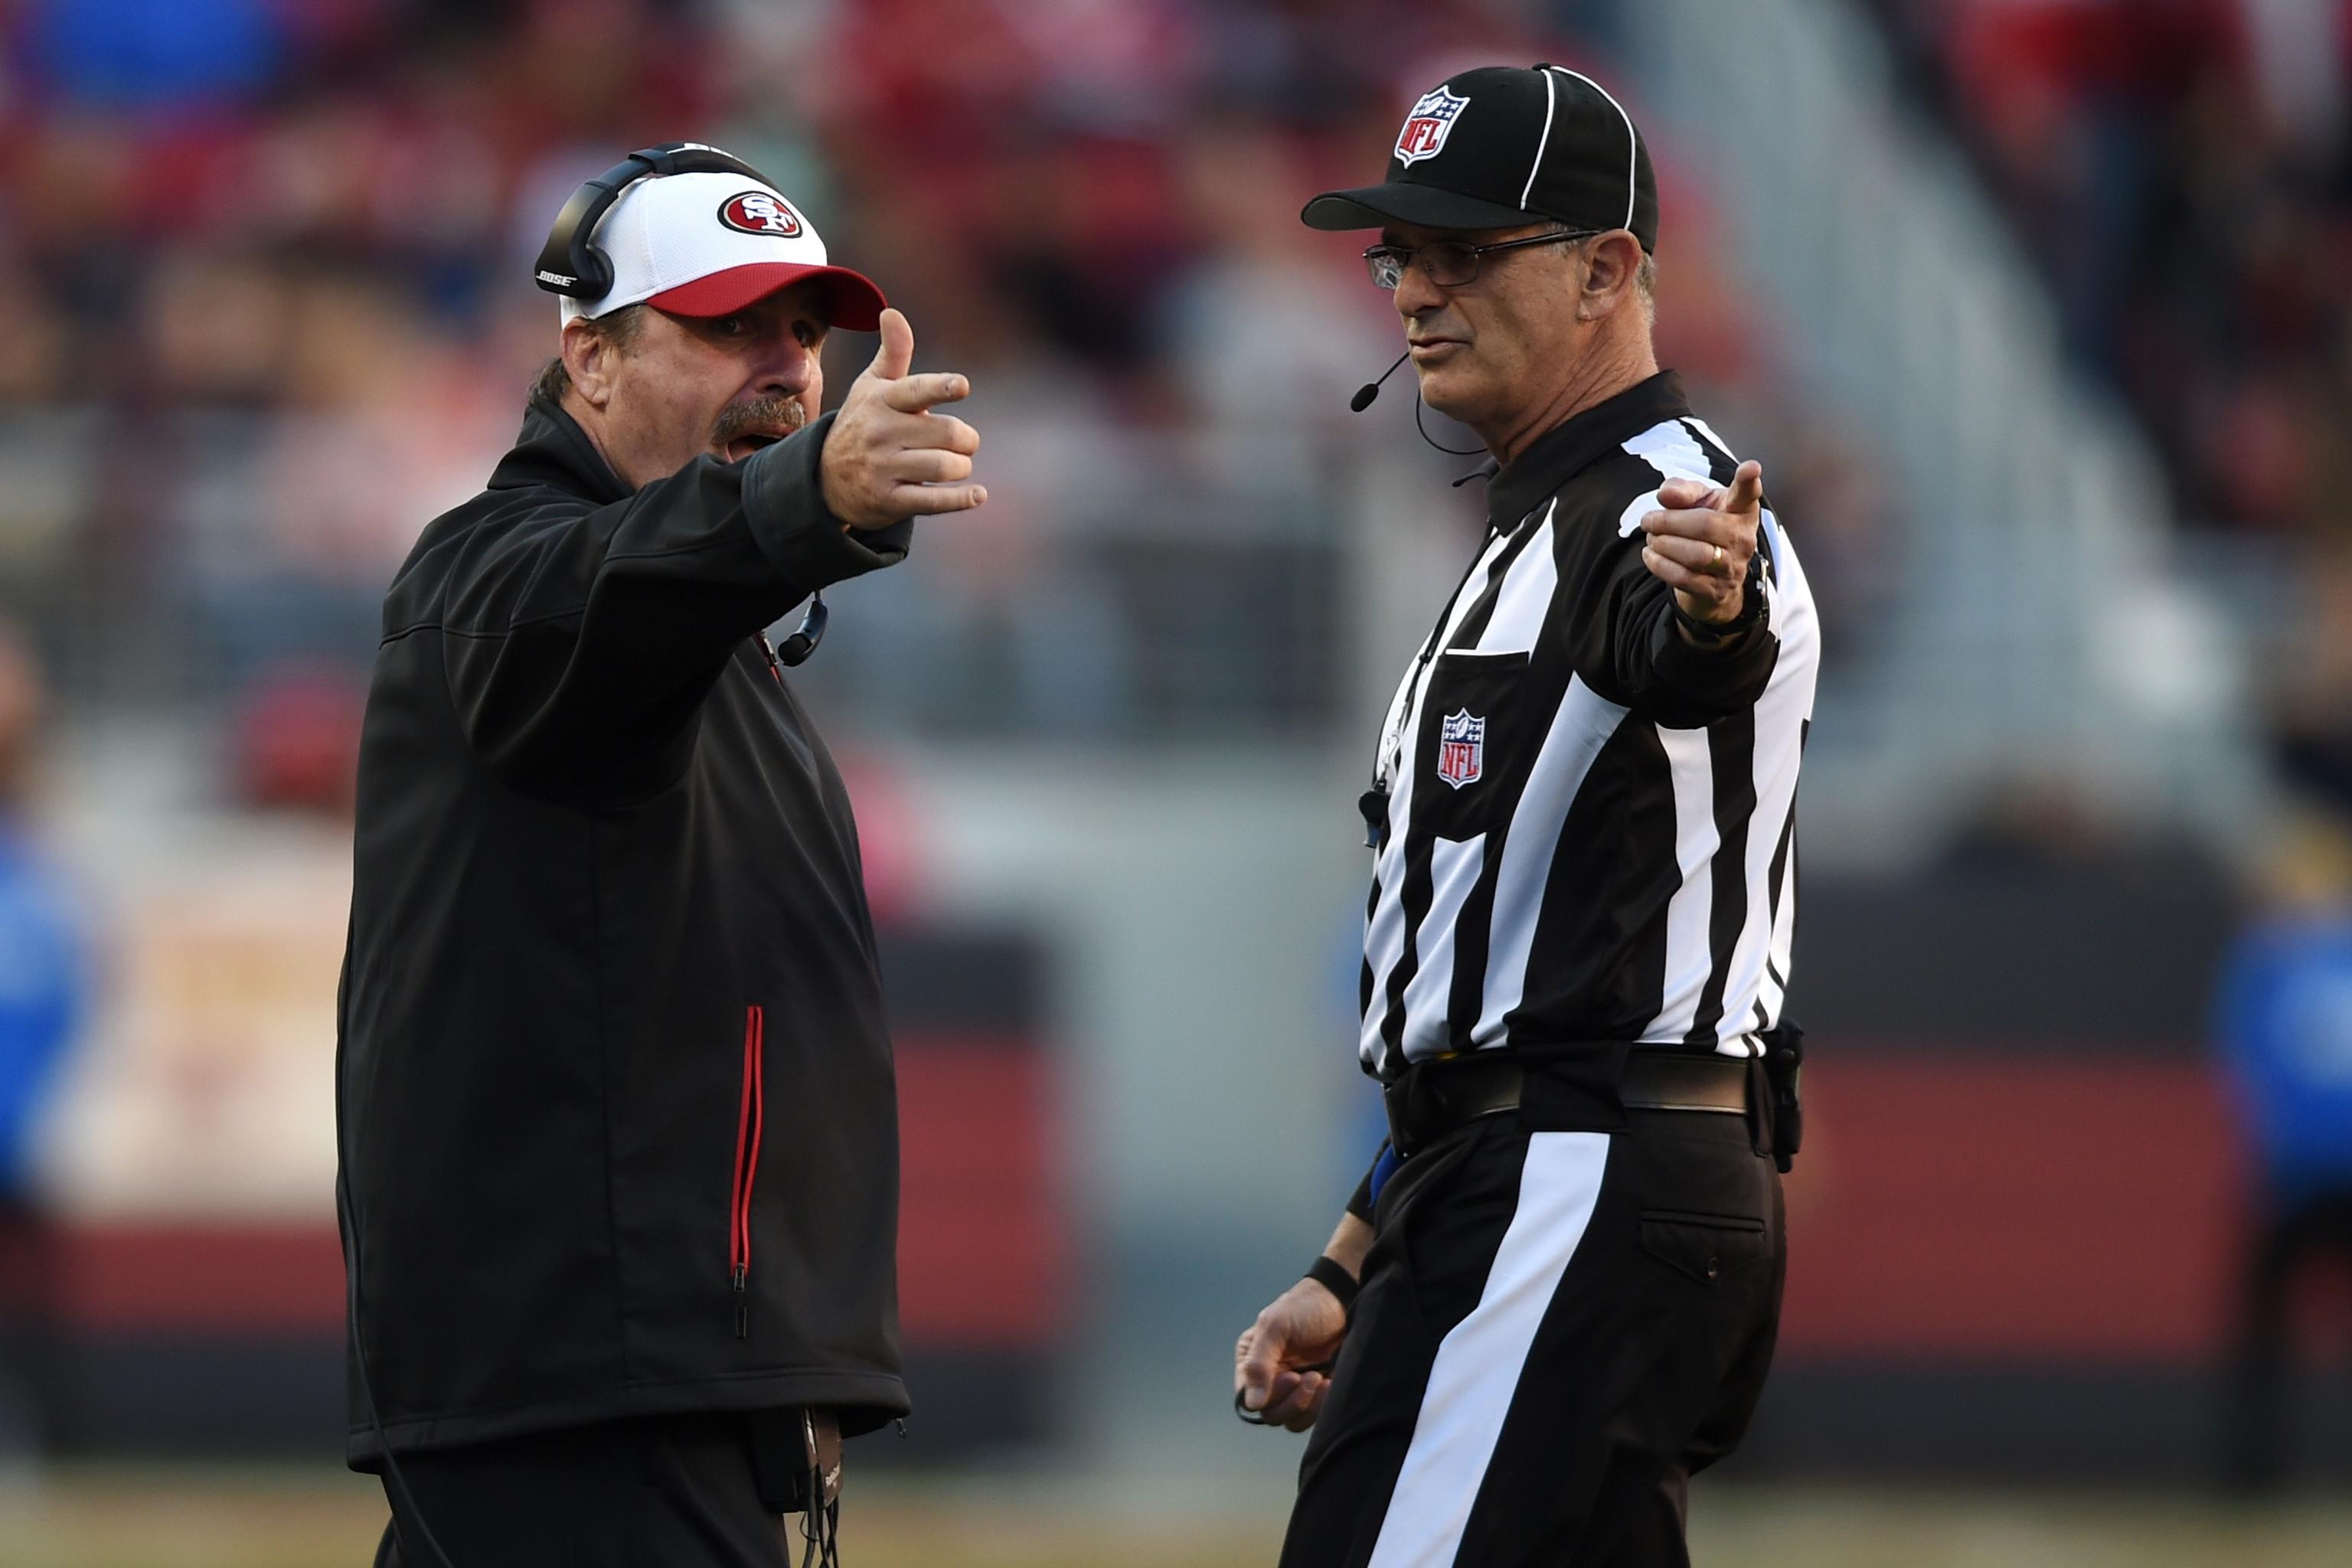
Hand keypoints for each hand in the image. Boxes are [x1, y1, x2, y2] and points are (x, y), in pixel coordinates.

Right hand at [819, 307, 985, 527]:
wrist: (824, 478)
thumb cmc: (862, 423)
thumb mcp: (871, 387)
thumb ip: (893, 354)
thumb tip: (892, 312)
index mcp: (881, 400)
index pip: (915, 391)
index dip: (942, 388)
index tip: (962, 386)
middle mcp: (880, 433)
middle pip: (945, 433)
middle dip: (967, 439)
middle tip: (965, 442)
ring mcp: (883, 469)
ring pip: (942, 467)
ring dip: (962, 466)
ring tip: (958, 464)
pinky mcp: (889, 501)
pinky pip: (932, 502)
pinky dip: (960, 499)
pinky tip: (978, 495)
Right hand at [1234, 1276, 1349, 1431]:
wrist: (1342, 1302)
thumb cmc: (1305, 1307)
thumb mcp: (1276, 1326)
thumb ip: (1258, 1363)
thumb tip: (1253, 1403)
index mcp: (1251, 1361)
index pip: (1248, 1398)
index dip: (1270, 1395)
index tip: (1292, 1376)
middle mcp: (1268, 1379)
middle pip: (1271, 1414)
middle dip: (1293, 1401)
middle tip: (1312, 1376)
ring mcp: (1292, 1389)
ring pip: (1291, 1421)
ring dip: (1309, 1406)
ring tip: (1323, 1379)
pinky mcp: (1314, 1395)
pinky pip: (1311, 1417)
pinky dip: (1321, 1407)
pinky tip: (1331, 1383)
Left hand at [1639, 459, 1761, 624]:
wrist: (1711, 577)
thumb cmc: (1704, 528)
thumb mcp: (1696, 502)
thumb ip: (1681, 490)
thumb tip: (1665, 494)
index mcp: (1741, 510)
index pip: (1747, 494)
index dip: (1749, 481)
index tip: (1751, 468)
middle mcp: (1743, 538)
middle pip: (1706, 525)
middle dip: (1668, 521)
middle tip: (1648, 520)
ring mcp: (1732, 566)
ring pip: (1696, 555)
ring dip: (1664, 544)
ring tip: (1652, 538)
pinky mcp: (1716, 590)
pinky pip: (1684, 578)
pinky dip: (1660, 565)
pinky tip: (1650, 555)